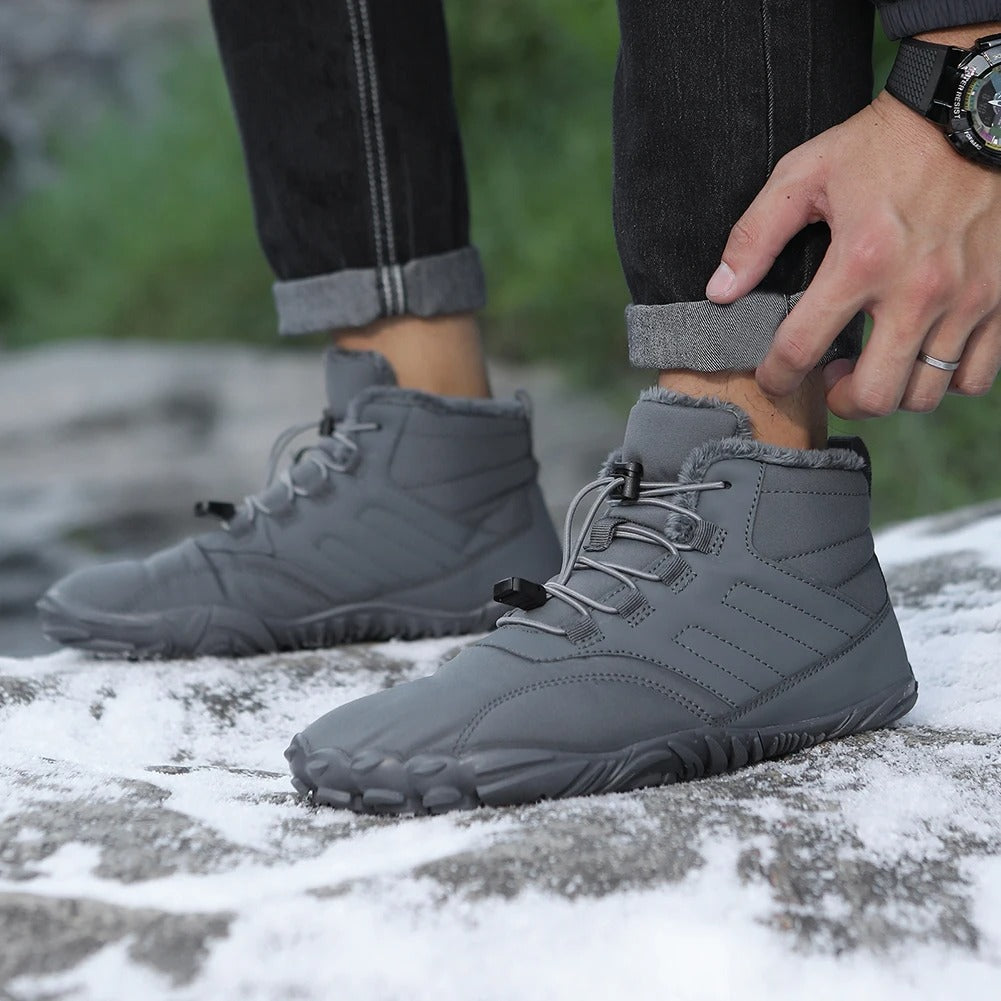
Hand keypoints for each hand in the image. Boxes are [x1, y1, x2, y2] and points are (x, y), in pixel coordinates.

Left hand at [706, 91, 1000, 417]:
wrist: (972, 115)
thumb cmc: (882, 146)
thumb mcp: (803, 175)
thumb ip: (754, 237)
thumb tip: (720, 291)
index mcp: (860, 260)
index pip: (801, 350)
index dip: (776, 376)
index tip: (774, 377)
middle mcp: (917, 289)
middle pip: (875, 394)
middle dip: (841, 401)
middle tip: (831, 381)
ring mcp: (966, 299)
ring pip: (925, 394)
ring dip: (891, 393)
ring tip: (874, 367)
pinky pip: (976, 376)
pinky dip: (946, 381)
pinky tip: (922, 357)